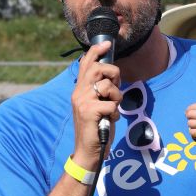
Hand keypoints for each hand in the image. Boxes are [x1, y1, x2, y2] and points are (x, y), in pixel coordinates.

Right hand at [71, 41, 121, 168]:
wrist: (88, 151)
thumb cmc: (96, 128)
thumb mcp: (97, 105)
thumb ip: (100, 91)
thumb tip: (112, 76)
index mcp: (79, 90)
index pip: (86, 64)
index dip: (96, 52)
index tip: (106, 44)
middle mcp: (78, 93)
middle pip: (97, 69)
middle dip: (113, 73)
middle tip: (117, 85)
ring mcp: (82, 102)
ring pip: (106, 86)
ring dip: (117, 96)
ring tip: (113, 108)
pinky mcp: (89, 111)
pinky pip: (111, 103)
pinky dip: (115, 112)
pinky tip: (110, 120)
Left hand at [186, 103, 195, 147]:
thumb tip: (195, 109)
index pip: (193, 106)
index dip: (189, 109)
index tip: (188, 112)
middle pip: (190, 114)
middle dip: (188, 116)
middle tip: (191, 118)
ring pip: (190, 123)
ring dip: (191, 124)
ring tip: (194, 125)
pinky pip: (193, 132)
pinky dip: (192, 132)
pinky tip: (195, 131)